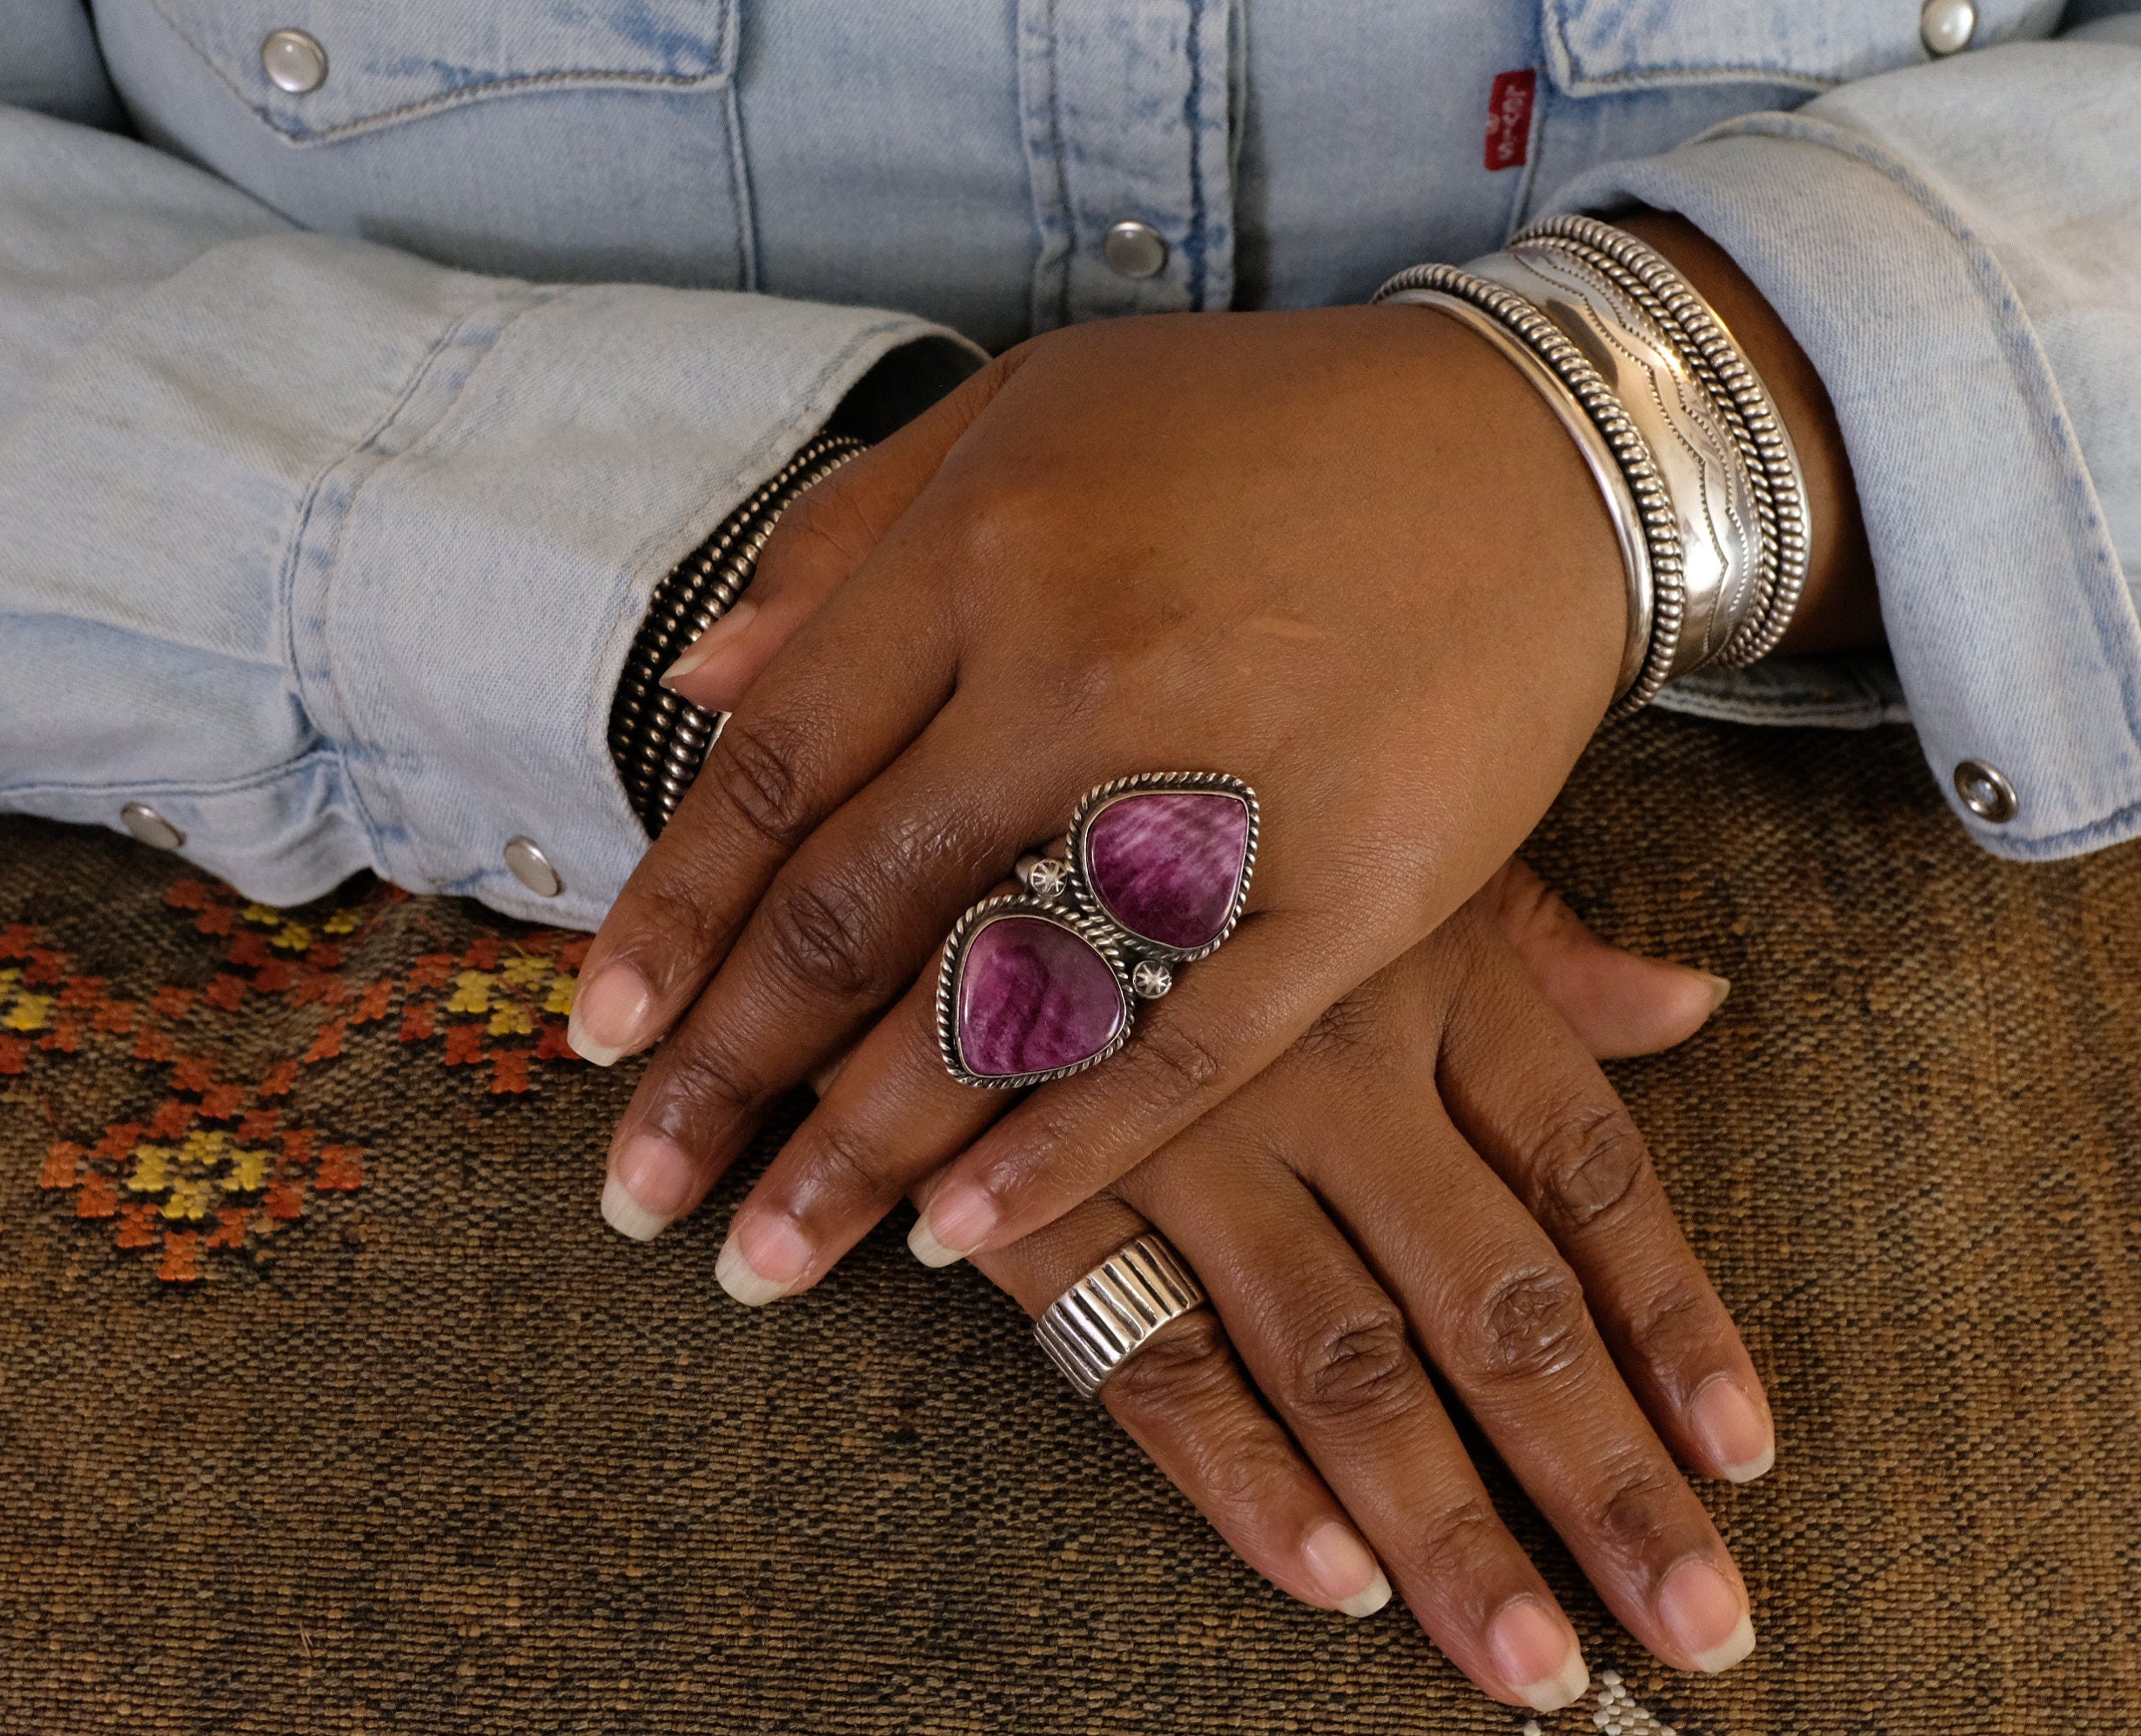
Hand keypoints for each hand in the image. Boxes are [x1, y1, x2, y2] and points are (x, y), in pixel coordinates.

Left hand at [580, 300, 1638, 1273]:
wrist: (1541, 448)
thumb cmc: (1265, 427)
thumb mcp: (1030, 410)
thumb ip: (852, 536)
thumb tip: (702, 681)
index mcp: (989, 551)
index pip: (781, 768)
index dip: (677, 914)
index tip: (599, 1037)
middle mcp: (1082, 673)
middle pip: (859, 909)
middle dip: (730, 1071)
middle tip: (638, 1198)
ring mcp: (1225, 788)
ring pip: (1000, 1001)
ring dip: (862, 1150)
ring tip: (762, 1265)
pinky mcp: (1358, 887)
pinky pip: (1187, 1048)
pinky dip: (1068, 1154)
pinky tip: (961, 1242)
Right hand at [942, 879, 1767, 1709]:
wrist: (928, 789)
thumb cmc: (1189, 826)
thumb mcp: (1369, 849)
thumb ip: (1540, 948)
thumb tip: (1691, 1001)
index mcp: (1427, 970)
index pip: (1583, 1171)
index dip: (1671, 1319)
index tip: (1742, 1456)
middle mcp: (1330, 1061)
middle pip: (1495, 1296)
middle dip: (1601, 1475)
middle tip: (1698, 1626)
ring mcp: (1185, 1136)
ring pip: (1343, 1356)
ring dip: (1443, 1524)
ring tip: (1535, 1663)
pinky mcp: (1047, 1199)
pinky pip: (1156, 1356)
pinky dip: (1243, 1475)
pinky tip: (1330, 1579)